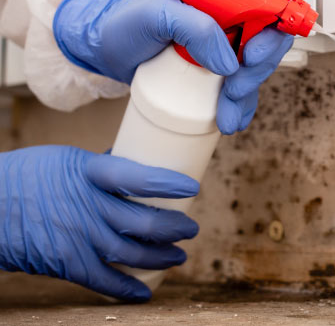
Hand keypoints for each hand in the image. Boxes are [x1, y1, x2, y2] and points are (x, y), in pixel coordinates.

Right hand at [0, 145, 199, 301]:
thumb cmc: (25, 176)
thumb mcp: (65, 159)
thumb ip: (101, 166)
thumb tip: (132, 159)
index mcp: (89, 173)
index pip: (137, 176)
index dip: (167, 183)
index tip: (192, 186)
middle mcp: (87, 206)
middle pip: (143, 222)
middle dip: (175, 229)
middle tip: (191, 228)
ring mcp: (76, 237)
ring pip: (131, 253)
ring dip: (161, 257)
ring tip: (178, 256)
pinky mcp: (65, 263)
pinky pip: (103, 280)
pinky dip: (126, 288)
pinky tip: (144, 291)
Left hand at [53, 0, 292, 133]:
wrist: (104, 50)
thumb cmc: (125, 25)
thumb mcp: (156, 16)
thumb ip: (195, 28)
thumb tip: (230, 62)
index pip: (265, 8)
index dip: (269, 34)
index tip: (251, 57)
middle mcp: (228, 20)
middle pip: (266, 44)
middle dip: (255, 73)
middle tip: (233, 91)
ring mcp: (223, 47)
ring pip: (254, 72)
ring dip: (246, 97)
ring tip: (226, 118)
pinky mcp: (215, 72)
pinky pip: (239, 90)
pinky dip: (240, 107)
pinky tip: (232, 120)